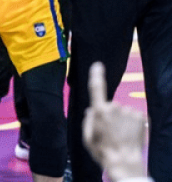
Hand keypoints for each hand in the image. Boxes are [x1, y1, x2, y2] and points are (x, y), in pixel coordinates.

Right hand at [83, 62, 146, 181]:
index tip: (97, 65)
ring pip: (123, 112)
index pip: (96, 88)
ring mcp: (129, 111)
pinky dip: (132, 123)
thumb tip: (91, 110)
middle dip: (110, 116)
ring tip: (121, 136)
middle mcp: (115, 107)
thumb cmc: (103, 151)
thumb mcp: (87, 137)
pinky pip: (133, 116)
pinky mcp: (140, 116)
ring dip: (122, 121)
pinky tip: (130, 134)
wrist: (125, 162)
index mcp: (99, 111)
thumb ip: (88, 121)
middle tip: (110, 132)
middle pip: (110, 106)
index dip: (96, 75)